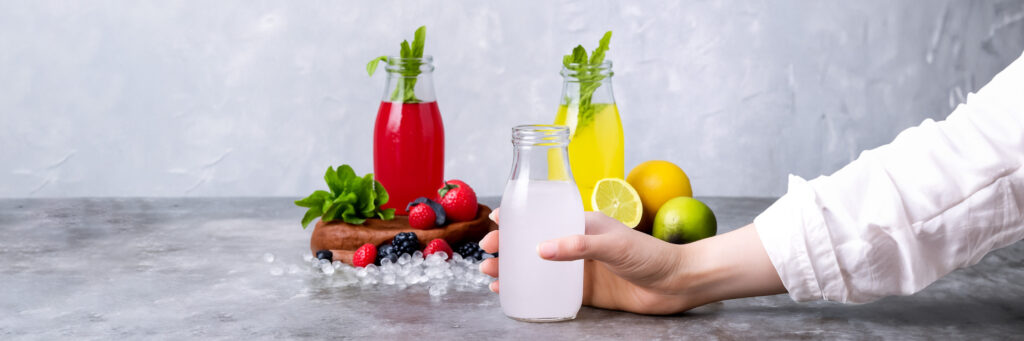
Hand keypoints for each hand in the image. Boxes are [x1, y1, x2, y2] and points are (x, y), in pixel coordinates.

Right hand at [478, 208, 784, 314]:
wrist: (676, 284)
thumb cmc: (650, 254)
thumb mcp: (613, 244)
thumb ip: (578, 246)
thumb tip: (540, 250)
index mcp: (581, 221)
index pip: (542, 214)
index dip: (517, 217)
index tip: (497, 223)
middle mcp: (576, 243)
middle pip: (533, 241)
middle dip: (507, 246)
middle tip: (487, 253)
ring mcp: (579, 267)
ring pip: (537, 266)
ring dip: (513, 268)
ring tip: (490, 274)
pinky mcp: (584, 290)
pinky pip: (551, 289)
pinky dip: (530, 290)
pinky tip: (513, 295)